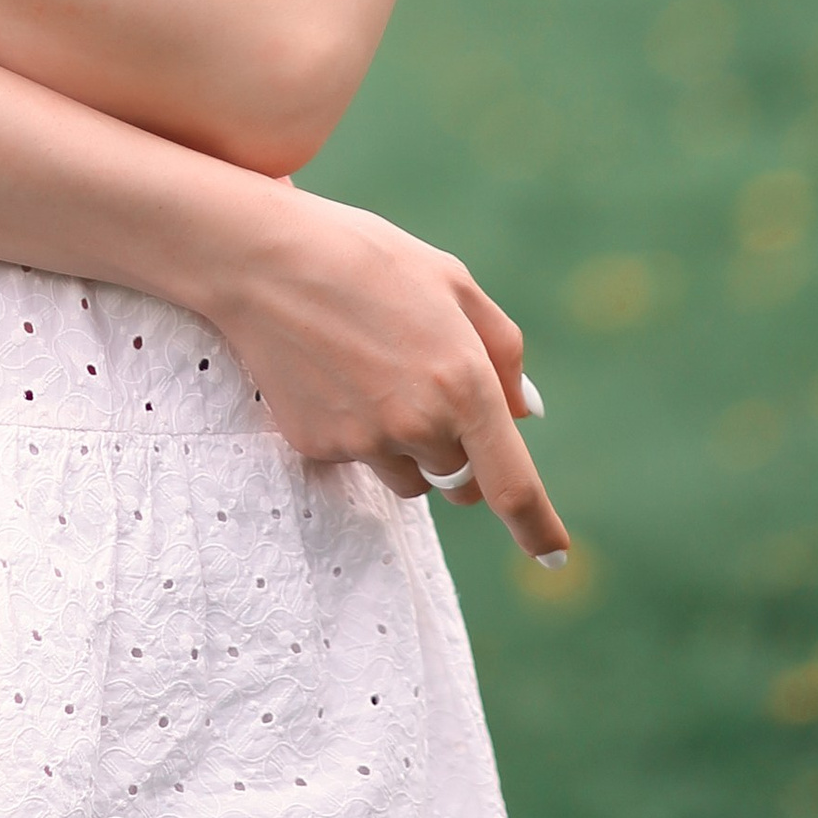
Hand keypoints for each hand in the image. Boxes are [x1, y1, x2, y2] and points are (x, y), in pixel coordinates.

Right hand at [193, 179, 567, 565]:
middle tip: (429, 389)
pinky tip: (334, 371)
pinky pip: (359, 459)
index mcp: (465, 385)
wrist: (262, 259)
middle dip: (460, 452)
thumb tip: (523, 415)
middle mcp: (419, 425)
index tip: (555, 559)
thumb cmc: (367, 258)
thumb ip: (502, 351)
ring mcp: (365, 442)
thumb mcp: (452, 282)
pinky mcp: (319, 447)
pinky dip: (358, 429)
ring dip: (409, 447)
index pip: (512, 486)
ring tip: (374, 371)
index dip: (538, 530)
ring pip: (410, 478)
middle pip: (460, 480)